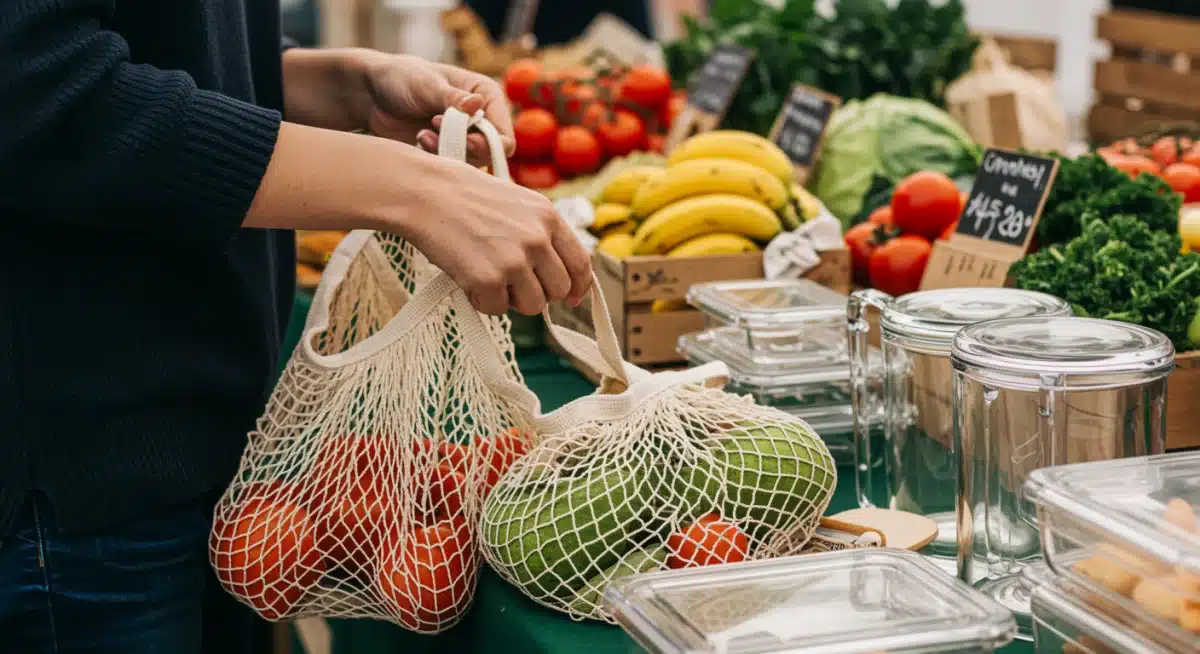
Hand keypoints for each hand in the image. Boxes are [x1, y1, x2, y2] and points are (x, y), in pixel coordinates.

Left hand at [362, 54, 514, 165]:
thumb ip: (452, 98)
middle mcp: (481, 119)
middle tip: (438, 130)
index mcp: (486, 96)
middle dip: (465, 148)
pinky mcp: (447, 151)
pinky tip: (419, 139)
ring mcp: (465, 137)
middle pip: (491, 153)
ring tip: (423, 133)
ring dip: (448, 152)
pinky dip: (436, 158)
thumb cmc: (403, 78)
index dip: (489, 142)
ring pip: (472, 163)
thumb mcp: (427, 84)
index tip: (464, 137)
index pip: (504, 132)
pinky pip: (452, 168)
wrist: (373, 95)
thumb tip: (477, 104)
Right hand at [403, 155, 591, 314]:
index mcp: (548, 216)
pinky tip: (467, 276)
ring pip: (532, 306)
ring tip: (487, 275)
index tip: (572, 298)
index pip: (580, 263)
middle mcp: (537, 239)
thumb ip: (540, 233)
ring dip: (511, 299)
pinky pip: (496, 309)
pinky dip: (481, 300)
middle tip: (513, 284)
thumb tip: (557, 274)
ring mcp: (514, 260)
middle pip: (559, 290)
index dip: (578, 286)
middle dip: (539, 293)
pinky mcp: (488, 280)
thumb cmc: (464, 197)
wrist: (424, 193)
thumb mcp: (516, 203)